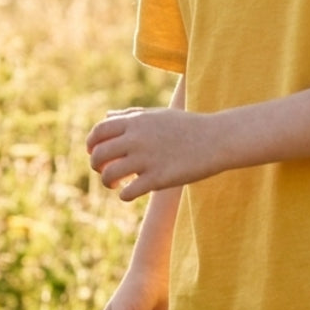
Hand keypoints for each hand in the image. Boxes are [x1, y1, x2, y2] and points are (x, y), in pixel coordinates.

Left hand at [87, 106, 215, 199]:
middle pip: (99, 154)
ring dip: (108, 182)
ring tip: (117, 185)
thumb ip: (131, 115)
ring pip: (110, 175)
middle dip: (96, 166)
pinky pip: (128, 192)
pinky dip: (124, 195)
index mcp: (136, 121)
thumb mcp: (157, 114)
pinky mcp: (159, 178)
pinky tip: (131, 193)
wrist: (217, 139)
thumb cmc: (187, 126)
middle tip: (105, 172)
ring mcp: (147, 159)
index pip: (98, 132)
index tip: (95, 153)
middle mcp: (137, 138)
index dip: (91, 144)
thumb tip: (107, 116)